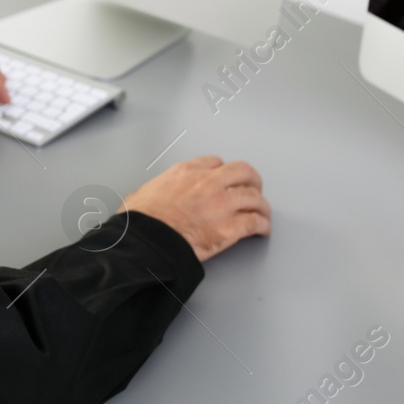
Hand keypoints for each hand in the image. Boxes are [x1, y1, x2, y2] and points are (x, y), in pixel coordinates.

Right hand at [119, 155, 269, 262]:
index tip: (226, 178)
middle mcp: (208, 183)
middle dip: (252, 180)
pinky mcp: (229, 228)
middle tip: (254, 188)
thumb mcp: (145, 190)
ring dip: (261, 205)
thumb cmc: (140, 220)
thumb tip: (156, 195)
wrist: (146, 241)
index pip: (215, 162)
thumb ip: (160, 187)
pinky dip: (262, 225)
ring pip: (254, 197)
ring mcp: (221, 205)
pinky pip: (255, 222)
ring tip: (262, 212)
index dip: (223, 170)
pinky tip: (262, 229)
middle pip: (243, 172)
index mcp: (186, 172)